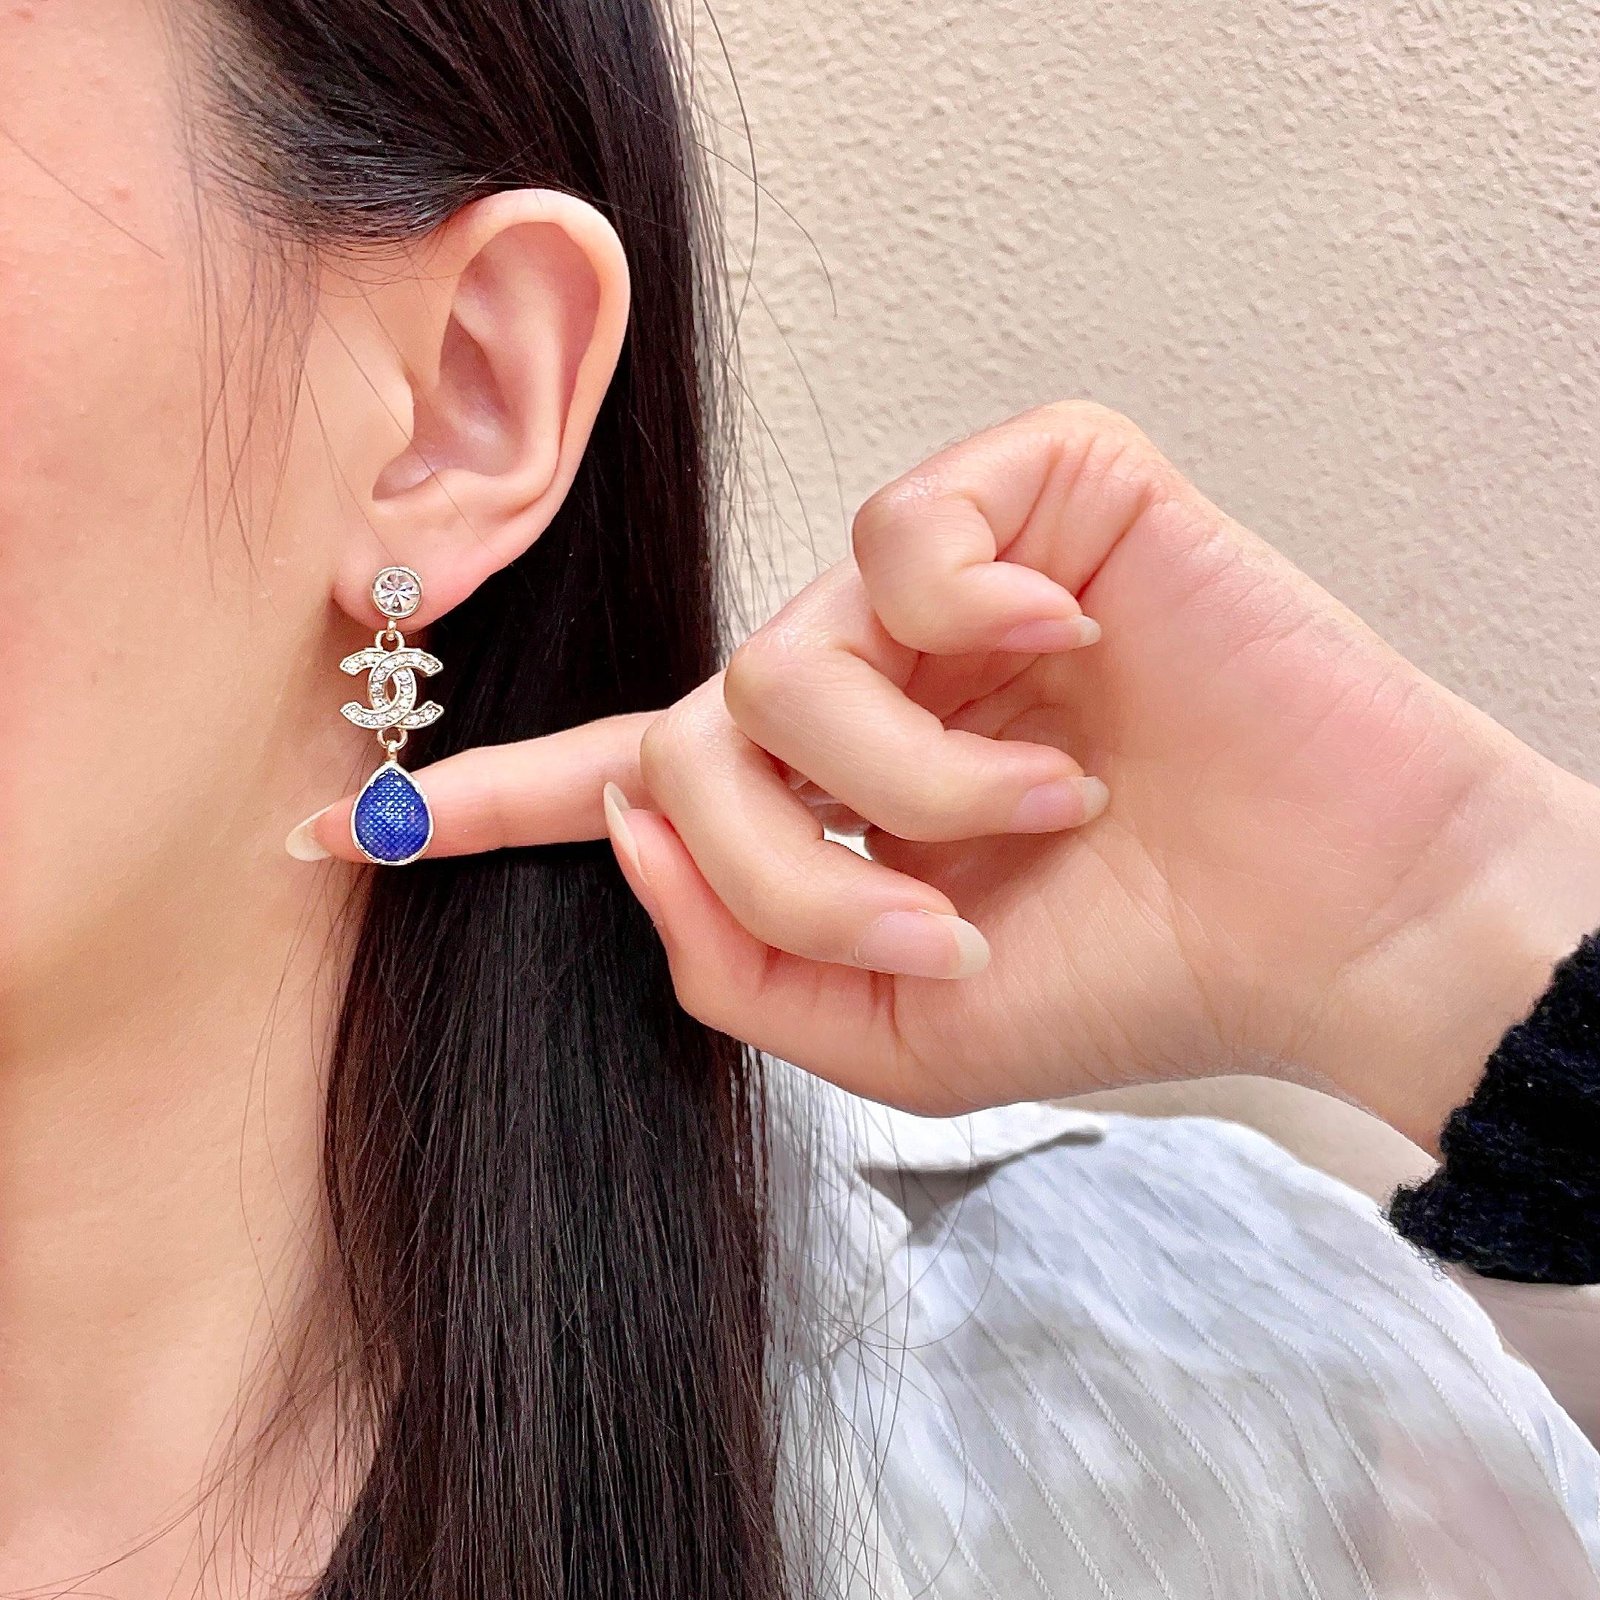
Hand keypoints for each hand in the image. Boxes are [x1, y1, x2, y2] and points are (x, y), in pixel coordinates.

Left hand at [290, 403, 1599, 1144]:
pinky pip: (902, 535)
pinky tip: (1069, 649)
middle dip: (780, 863)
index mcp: (828, 804)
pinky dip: (971, 617)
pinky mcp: (1028, 495)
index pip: (631, 785)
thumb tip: (625, 816)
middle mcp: (862, 685)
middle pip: (691, 742)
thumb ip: (737, 957)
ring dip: (909, 777)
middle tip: (932, 920)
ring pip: (786, 656)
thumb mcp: (904, 1031)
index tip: (347, 819)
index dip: (498, 802)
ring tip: (1048, 814)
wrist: (1324, 912)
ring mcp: (936, 589)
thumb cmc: (1130, 971)